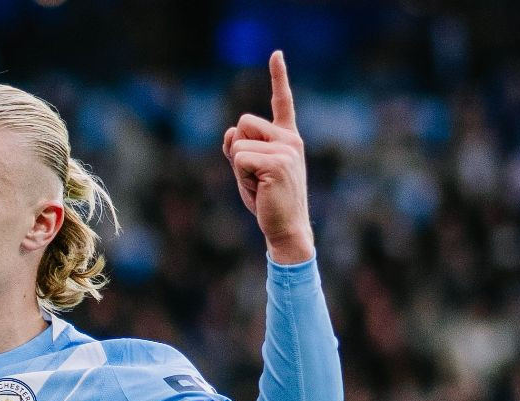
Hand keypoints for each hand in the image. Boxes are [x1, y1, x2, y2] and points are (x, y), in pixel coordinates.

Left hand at [223, 50, 313, 264]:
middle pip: (242, 124)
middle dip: (238, 151)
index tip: (276, 53)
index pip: (282, 101)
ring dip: (238, 168)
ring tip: (259, 185)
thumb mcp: (249, 171)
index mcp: (287, 137)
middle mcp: (289, 139)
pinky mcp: (277, 162)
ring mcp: (286, 149)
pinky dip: (241, 177)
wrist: (286, 227)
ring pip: (238, 144)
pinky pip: (239, 158)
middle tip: (256, 177)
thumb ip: (238, 148)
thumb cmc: (268, 201)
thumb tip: (230, 133)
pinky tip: (260, 189)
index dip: (279, 76)